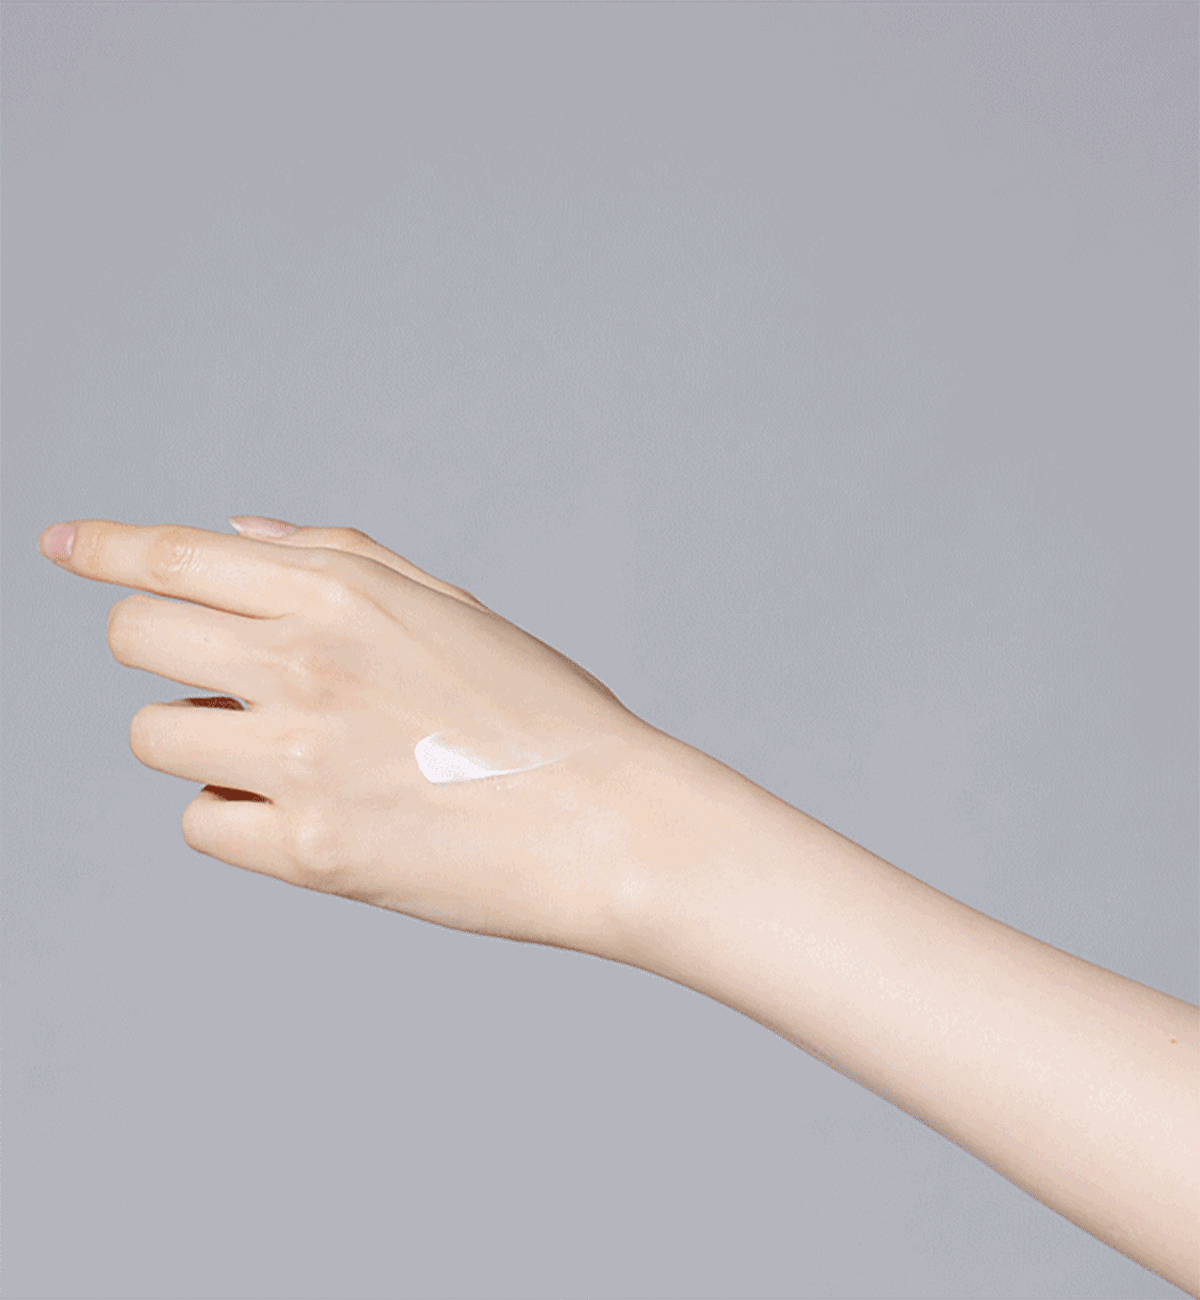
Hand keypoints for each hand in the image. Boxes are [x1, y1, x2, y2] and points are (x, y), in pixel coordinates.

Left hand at [38, 516, 653, 948]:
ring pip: (154, 735)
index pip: (175, 554)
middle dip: (161, 648)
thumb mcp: (450, 606)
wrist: (610, 818)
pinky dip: (237, 813)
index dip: (104, 545)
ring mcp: (300, 760)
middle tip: (222, 677)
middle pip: (135, 636)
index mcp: (341, 594)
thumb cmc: (542, 709)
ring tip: (288, 752)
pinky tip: (306, 809)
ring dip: (203, 738)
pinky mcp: (308, 850)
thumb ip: (339, 556)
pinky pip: (203, 821)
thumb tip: (237, 532)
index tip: (64, 545)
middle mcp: (303, 664)